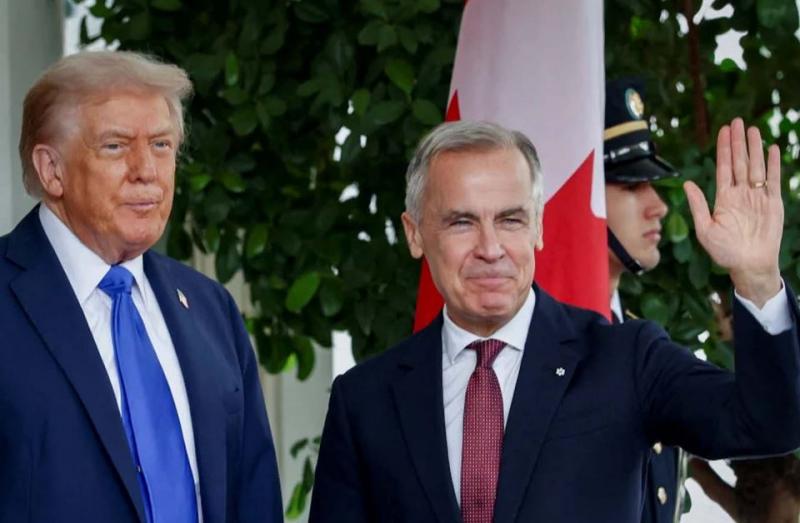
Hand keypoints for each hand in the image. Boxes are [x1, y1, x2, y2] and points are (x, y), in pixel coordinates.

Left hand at [684, 118, 782, 306]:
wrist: (748, 265)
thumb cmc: (725, 252)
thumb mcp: (705, 229)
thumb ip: (698, 205)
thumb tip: (687, 184)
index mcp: (724, 198)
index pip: (723, 167)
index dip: (723, 148)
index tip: (723, 130)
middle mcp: (740, 194)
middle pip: (739, 162)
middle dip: (738, 142)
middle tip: (737, 121)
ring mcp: (757, 197)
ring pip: (755, 166)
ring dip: (755, 148)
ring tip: (753, 129)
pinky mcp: (773, 203)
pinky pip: (773, 180)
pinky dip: (773, 164)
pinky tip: (773, 149)